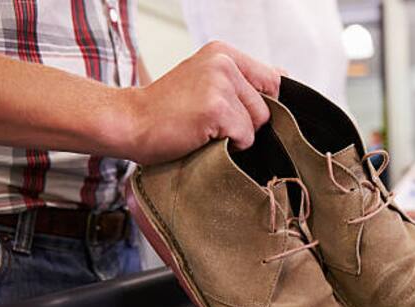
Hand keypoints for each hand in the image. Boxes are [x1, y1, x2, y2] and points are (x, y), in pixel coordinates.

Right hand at [123, 41, 281, 163]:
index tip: (235, 114)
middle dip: (246, 123)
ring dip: (236, 136)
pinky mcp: (217, 108)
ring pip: (258, 123)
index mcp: (223, 53)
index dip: (262, 105)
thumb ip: (244, 80)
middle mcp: (224, 63)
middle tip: (209, 122)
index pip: (273, 80)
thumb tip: (285, 78)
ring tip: (204, 129)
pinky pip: (245, 137)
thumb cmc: (166, 111)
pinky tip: (202, 137)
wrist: (129, 122)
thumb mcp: (206, 83)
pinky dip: (228, 146)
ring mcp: (220, 84)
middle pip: (268, 107)